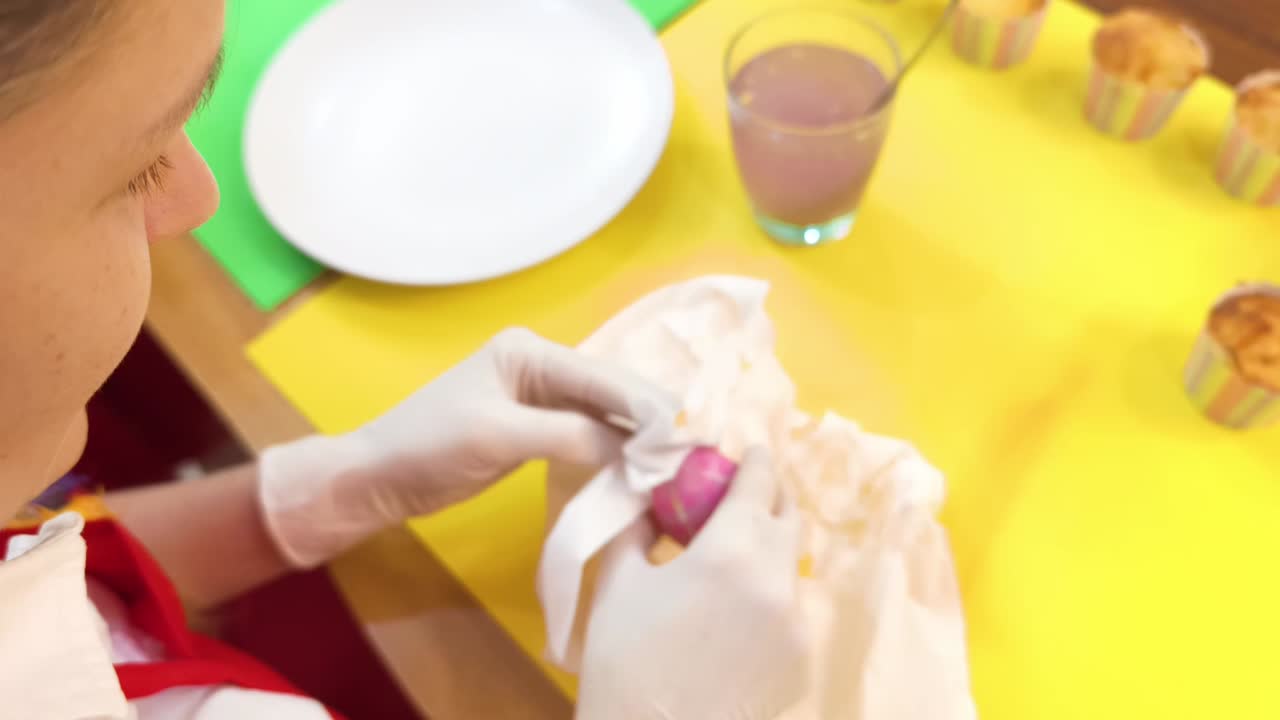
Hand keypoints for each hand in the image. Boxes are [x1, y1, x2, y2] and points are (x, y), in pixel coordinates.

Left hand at [258, 328, 674, 567]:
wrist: (380, 477)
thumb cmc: (428, 446)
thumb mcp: (499, 437)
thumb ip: (568, 435)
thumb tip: (633, 448)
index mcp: (530, 351)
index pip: (603, 377)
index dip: (648, 406)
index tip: (690, 435)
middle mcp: (542, 365)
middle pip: (612, 391)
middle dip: (652, 420)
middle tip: (697, 452)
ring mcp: (542, 397)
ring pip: (606, 414)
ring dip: (639, 438)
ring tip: (680, 463)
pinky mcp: (539, 427)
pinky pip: (590, 435)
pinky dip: (616, 451)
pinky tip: (642, 469)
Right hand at [576, 447, 807, 719]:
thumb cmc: (622, 659)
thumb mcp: (619, 580)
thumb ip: (638, 525)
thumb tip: (649, 495)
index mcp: (732, 550)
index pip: (760, 483)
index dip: (755, 462)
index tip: (749, 453)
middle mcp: (776, 580)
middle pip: (788, 518)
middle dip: (768, 501)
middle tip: (740, 501)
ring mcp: (797, 625)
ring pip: (790, 567)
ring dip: (768, 554)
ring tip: (731, 567)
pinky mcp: (803, 661)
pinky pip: (791, 613)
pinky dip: (768, 604)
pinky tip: (735, 621)